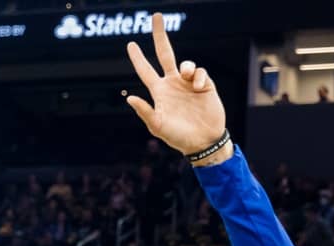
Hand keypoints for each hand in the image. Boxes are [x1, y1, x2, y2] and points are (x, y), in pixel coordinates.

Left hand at [125, 15, 227, 160]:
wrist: (203, 141)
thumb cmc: (178, 137)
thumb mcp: (158, 127)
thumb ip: (145, 112)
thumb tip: (129, 98)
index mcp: (159, 92)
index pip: (145, 71)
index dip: (138, 58)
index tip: (130, 44)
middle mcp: (172, 84)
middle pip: (165, 53)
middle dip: (160, 35)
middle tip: (156, 16)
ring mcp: (188, 83)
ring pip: (186, 63)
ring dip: (186, 67)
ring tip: (186, 76)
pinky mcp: (204, 85)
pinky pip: (200, 72)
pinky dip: (198, 77)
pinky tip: (198, 89)